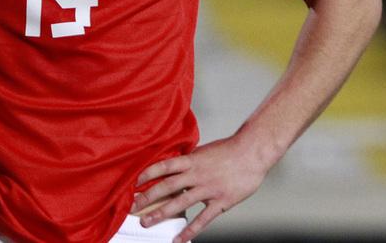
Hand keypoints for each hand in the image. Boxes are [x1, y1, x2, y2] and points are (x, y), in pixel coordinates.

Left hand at [131, 136, 268, 242]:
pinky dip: (190, 231)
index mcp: (192, 160)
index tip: (135, 182)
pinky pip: (202, 219)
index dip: (148, 174)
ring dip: (161, 214)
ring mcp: (208, 189)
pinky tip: (179, 239)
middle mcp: (196, 174)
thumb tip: (174, 167)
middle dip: (148, 198)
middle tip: (133, 206)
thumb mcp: (204, 152)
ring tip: (147, 222)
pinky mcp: (220, 202)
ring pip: (180, 203)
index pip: (164, 166)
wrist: (252, 152)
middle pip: (167, 187)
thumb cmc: (230, 150)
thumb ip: (189, 161)